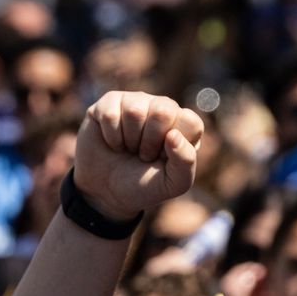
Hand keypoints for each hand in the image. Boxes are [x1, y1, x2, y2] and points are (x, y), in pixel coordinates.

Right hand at [71, 93, 203, 221]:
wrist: (106, 193)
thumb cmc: (143, 186)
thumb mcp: (173, 184)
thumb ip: (185, 162)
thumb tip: (173, 134)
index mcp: (182, 124)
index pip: (190, 121)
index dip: (174, 145)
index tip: (162, 159)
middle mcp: (161, 108)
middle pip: (163, 111)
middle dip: (149, 141)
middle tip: (143, 154)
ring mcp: (135, 102)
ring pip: (134, 111)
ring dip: (128, 139)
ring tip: (127, 148)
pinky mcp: (109, 104)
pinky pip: (110, 114)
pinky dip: (110, 137)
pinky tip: (112, 143)